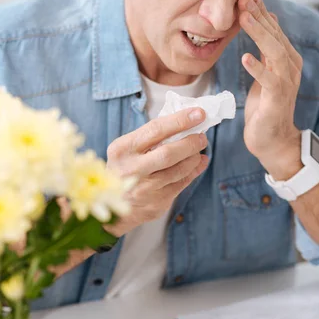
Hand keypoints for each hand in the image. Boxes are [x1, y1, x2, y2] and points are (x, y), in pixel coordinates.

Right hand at [105, 108, 208, 235]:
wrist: (116, 205)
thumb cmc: (126, 167)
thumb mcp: (128, 148)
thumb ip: (151, 136)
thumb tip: (186, 121)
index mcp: (122, 149)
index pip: (156, 129)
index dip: (180, 120)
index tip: (199, 113)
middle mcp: (132, 169)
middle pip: (169, 152)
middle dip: (191, 142)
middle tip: (202, 137)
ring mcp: (144, 188)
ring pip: (179, 170)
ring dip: (194, 158)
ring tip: (198, 151)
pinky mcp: (157, 201)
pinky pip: (182, 183)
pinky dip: (194, 171)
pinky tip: (198, 163)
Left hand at [239, 0, 302, 174]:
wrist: (272, 139)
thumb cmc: (266, 106)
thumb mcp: (264, 73)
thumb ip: (265, 50)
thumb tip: (264, 21)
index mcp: (286, 58)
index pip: (273, 30)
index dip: (260, 12)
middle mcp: (290, 66)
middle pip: (274, 36)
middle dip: (258, 16)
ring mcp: (286, 82)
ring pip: (273, 51)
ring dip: (258, 34)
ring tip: (243, 18)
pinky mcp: (277, 98)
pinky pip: (269, 80)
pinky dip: (257, 68)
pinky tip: (245, 57)